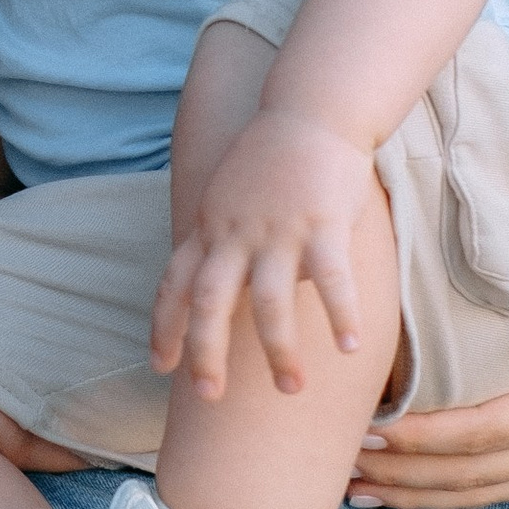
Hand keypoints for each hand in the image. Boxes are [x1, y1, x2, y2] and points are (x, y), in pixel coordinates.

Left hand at [153, 110, 379, 398]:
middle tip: (208, 397)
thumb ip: (217, 240)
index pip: (174, 284)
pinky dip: (339, 315)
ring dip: (279, 350)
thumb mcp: (226, 197)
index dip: (164, 327)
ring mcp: (278, 229)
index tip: (160, 368)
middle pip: (210, 302)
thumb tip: (213, 289)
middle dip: (205, 354)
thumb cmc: (271, 160)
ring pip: (269, 302)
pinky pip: (331, 279)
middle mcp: (236, 233)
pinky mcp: (321, 222)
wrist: (309, 111)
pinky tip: (349, 348)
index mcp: (210, 228)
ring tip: (291, 388)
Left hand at [348, 210, 508, 508]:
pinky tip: (392, 488)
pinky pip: (488, 484)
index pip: (486, 432)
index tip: (369, 428)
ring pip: (475, 490)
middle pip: (470, 473)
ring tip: (348, 484)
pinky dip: (438, 490)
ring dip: (412, 491)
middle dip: (402, 471)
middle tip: (336, 460)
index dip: (425, 436)